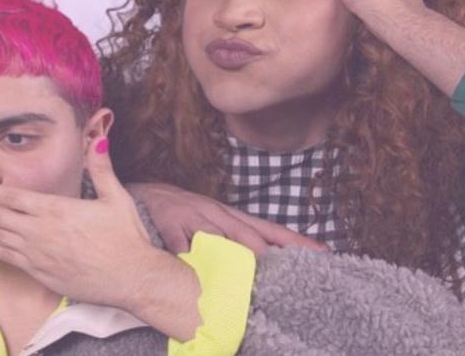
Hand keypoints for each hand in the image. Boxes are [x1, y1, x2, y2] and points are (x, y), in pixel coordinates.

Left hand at [0, 142, 163, 308]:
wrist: (133, 278)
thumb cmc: (126, 239)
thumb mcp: (116, 198)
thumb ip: (101, 168)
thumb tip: (98, 139)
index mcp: (57, 210)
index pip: (11, 197)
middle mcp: (42, 231)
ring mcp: (39, 254)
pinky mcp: (41, 273)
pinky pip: (7, 258)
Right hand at [127, 182, 327, 254]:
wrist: (142, 193)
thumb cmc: (183, 212)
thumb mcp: (213, 220)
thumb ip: (237, 239)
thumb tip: (268, 260)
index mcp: (230, 215)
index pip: (268, 228)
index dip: (294, 241)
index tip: (322, 253)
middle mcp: (215, 213)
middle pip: (246, 234)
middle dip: (266, 252)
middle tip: (286, 271)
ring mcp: (191, 215)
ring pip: (216, 235)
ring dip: (231, 252)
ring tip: (247, 271)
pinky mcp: (167, 220)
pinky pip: (177, 239)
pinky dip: (185, 252)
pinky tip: (192, 263)